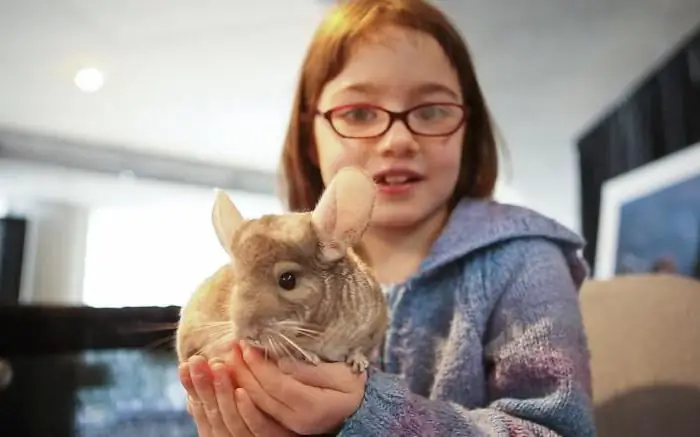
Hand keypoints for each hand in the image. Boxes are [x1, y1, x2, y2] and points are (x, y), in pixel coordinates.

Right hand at [179, 353, 294, 436]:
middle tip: (197, 361)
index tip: (184, 365)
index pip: (205, 411)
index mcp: (229, 431)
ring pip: (233, 421)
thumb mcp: (253, 402)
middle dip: (204, 388)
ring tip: (219, 367)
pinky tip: (241, 392)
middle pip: (216, 415)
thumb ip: (232, 392)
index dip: (194, 389)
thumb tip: (211, 370)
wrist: (323, 417)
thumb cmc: (289, 407)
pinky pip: (260, 429)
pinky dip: (248, 411)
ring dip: (223, 393)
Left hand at [233, 341, 366, 434]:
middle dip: (243, 370)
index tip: (246, 345)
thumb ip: (309, 370)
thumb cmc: (353, 384)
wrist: (362, 407)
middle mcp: (298, 421)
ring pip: (257, 405)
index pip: (277, 384)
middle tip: (231, 348)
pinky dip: (245, 395)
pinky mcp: (286, 426)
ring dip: (240, 381)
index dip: (258, 365)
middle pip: (261, 396)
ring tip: (229, 361)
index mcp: (313, 406)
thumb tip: (280, 361)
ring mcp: (291, 426)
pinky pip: (260, 411)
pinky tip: (238, 380)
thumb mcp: (340, 373)